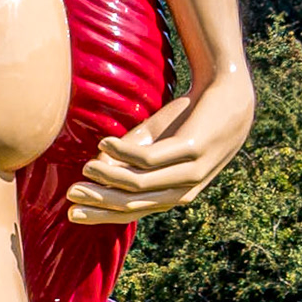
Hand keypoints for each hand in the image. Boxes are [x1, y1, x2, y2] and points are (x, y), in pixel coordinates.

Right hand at [66, 73, 255, 225]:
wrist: (230, 87)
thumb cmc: (191, 116)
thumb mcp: (157, 141)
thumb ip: (128, 158)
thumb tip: (94, 171)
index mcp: (176, 194)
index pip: (133, 212)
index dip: (101, 214)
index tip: (72, 212)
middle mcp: (185, 190)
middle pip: (132, 204)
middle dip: (98, 202)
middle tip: (71, 194)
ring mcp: (192, 171)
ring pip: (138, 185)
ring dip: (106, 177)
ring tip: (85, 167)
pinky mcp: (193, 150)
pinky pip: (149, 159)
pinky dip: (122, 153)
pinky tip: (105, 144)